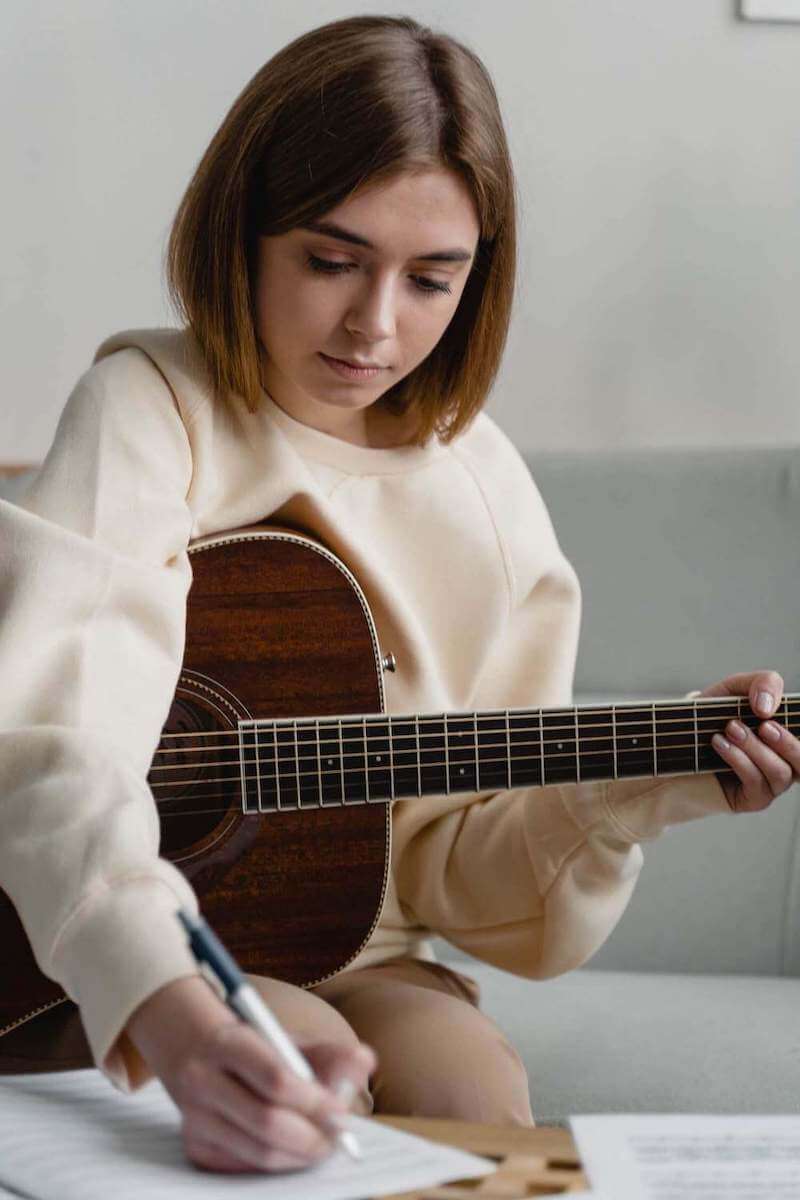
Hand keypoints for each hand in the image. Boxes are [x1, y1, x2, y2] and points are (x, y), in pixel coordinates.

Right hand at [125, 975, 374, 1173]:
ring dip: (299, 1156)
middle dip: (312, 1137)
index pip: (276, 1079)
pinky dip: (276, 1164)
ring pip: (257, 1152)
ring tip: (323, 1146)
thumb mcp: (285, 1037)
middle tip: (338, 1139)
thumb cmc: (251, 1043)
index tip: (342, 1111)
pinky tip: (292, 1151)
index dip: (315, 1101)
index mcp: (229, 1043)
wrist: (189, 1046)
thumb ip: (328, 1050)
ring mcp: (194, 1117)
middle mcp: (203, 1080)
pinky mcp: (193, 1145)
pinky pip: (243, 1167)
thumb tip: (365, 1063)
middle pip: (267, 1123)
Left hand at [699, 670, 799, 812]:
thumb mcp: (737, 688)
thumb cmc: (713, 714)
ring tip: (730, 729)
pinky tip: (720, 744)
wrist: (677, 739)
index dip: (798, 728)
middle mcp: (786, 760)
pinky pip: (757, 782)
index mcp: (789, 734)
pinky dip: (739, 759)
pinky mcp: (752, 798)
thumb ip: (762, 683)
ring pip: (780, 772)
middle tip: (763, 725)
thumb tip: (768, 707)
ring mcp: (771, 782)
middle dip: (787, 742)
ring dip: (755, 748)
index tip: (773, 715)